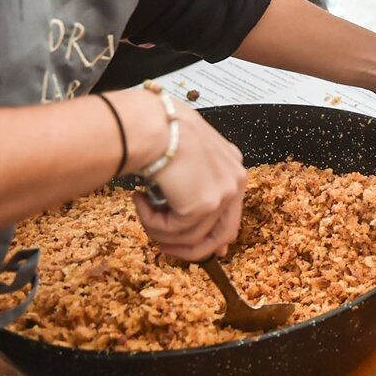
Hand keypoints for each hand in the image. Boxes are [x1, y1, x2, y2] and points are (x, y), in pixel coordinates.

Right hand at [119, 92, 249, 260]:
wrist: (152, 124)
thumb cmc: (161, 133)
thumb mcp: (184, 161)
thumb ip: (193, 187)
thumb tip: (191, 220)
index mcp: (232, 166)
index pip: (232, 213)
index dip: (214, 238)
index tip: (204, 251)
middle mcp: (235, 180)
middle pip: (222, 235)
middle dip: (190, 249)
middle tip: (163, 247)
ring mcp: (224, 193)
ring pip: (192, 237)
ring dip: (160, 230)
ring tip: (142, 208)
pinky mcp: (204, 204)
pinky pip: (173, 230)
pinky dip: (151, 221)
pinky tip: (139, 198)